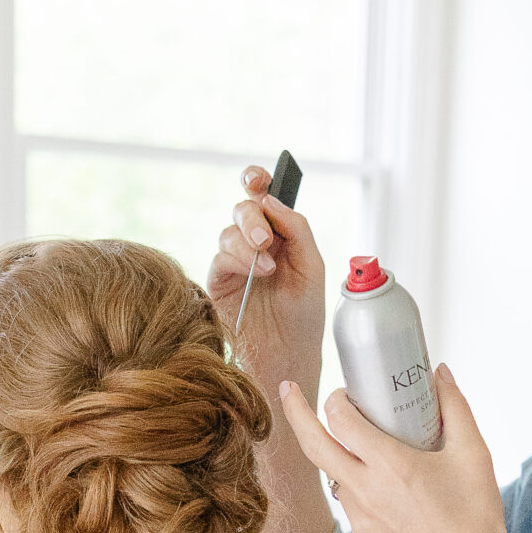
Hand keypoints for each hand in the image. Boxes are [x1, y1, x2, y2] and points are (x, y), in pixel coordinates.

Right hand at [208, 164, 325, 397]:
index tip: (256, 179)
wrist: (287, 353)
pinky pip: (219, 257)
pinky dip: (237, 259)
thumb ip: (296, 229)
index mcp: (280, 234)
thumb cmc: (304, 314)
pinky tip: (257, 273)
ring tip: (267, 266)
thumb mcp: (312, 266)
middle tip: (265, 238)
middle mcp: (255, 244)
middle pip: (244, 209)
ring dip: (246, 242)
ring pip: (229, 232)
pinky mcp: (219, 282)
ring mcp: (235, 262)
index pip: (264, 197)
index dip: (257, 180)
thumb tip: (271, 199)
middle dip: (253, 217)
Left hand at [276, 366, 531, 532]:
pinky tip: (391, 492)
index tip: (346, 393)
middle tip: (287, 389)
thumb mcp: (473, 453)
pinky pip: (351, 506)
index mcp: (390, 465)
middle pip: (314, 445)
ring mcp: (360, 520)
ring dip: (342, 458)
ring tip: (372, 451)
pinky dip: (361, 490)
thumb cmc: (476, 517)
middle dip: (296, 413)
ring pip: (335, 477)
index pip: (340, 419)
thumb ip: (455, 407)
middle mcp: (366, 492)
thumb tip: (441, 374)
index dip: (338, 399)